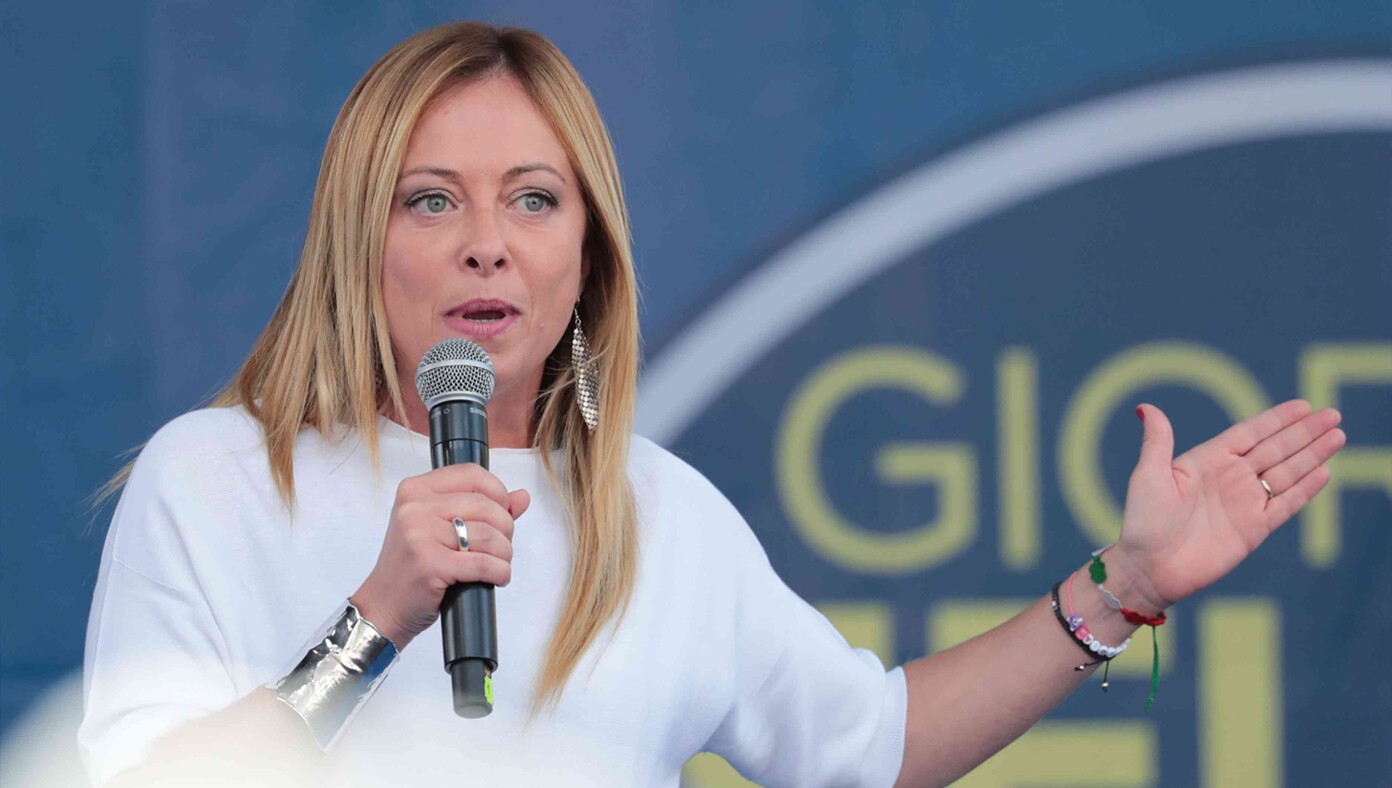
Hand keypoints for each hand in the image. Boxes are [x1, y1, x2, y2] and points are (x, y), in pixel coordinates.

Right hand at [350, 463, 529, 649]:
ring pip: (488, 534)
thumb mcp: (440, 528)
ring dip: (504, 553)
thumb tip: (522, 496)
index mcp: (416, 489)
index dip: (498, 492)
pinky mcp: (429, 564)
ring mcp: (419, 535)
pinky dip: (499, 571)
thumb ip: (481, 509)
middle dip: (505, 528)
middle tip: (501, 547)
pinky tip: (497, 577)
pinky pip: (483, 563)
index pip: (472, 474)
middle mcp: (414, 507)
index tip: (503, 513)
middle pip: (485, 505)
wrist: (383, 605)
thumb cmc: (414, 566)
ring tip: (499, 563)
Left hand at [1109, 399, 1344, 612]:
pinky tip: (1324, 472)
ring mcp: (1245, 503)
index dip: (1277, 419)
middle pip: (1276, 449)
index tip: (1304, 405)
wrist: (1150, 569)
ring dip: (1312, 455)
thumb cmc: (1144, 521)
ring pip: (1287, 473)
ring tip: (1337, 436)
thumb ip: (1157, 441)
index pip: (1250, 433)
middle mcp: (1231, 478)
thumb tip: (1145, 407)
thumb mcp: (1149, 475)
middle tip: (1333, 414)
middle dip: (1305, 432)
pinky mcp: (1254, 529)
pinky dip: (1306, 489)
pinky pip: (1286, 504)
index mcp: (1208, 461)